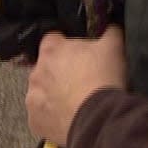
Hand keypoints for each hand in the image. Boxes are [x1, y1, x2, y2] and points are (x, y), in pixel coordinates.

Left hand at [25, 27, 125, 146]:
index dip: (66, 44)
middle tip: (81, 78)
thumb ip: (109, 32)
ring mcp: (33, 97)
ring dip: (54, 94)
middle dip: (60, 71)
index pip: (53, 38)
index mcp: (52, 50)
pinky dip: (53, 115)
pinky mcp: (35, 120)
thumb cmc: (103, 80)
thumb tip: (111, 26)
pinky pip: (42, 115)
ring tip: (77, 101)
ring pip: (42, 91)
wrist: (98, 119)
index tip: (78, 52)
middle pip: (46, 67)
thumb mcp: (114, 47)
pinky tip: (70, 116)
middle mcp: (37, 72)